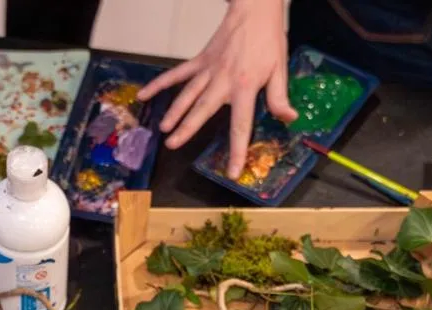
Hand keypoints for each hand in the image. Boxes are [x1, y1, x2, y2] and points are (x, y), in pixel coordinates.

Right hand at [138, 0, 295, 178]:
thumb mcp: (280, 68)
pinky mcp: (199, 61)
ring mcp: (208, 70)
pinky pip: (177, 73)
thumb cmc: (268, 39)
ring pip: (188, 94)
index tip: (232, 171)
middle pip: (203, 109)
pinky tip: (144, 94)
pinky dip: (159, 83)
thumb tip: (288, 119)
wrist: (254, 9)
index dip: (237, 150)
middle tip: (173, 144)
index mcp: (244, 87)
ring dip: (174, 111)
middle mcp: (222, 81)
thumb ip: (279, 97)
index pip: (240, 125)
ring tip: (164, 129)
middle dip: (188, 128)